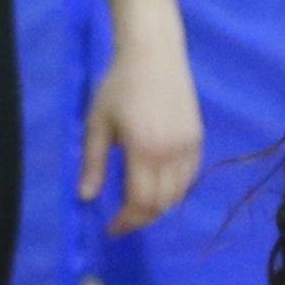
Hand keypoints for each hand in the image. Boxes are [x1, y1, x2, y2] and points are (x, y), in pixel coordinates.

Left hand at [82, 39, 203, 233]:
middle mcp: (171, 155)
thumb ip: (92, 163)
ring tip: (138, 205)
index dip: (126, 222)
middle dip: (140, 218)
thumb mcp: (97, 124)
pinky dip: (174, 191)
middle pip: (161, 204)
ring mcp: (189, 149)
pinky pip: (188, 179)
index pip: (140, 202)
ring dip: (158, 207)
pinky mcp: (198, 142)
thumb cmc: (118, 86)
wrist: (154, 56)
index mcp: (143, 151)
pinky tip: (157, 187)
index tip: (111, 229)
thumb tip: (86, 198)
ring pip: (178, 195)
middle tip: (122, 220)